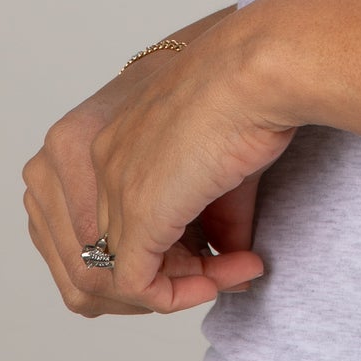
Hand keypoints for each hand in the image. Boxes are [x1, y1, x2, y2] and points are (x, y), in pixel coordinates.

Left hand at [86, 10, 295, 312]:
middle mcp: (99, 160)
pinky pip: (140, 285)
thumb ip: (215, 213)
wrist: (261, 66)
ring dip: (181, 288)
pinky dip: (184, 295)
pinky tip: (235, 270)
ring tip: (238, 270)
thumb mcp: (225, 159)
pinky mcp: (139, 212)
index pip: (113, 221)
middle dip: (168, 277)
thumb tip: (229, 256)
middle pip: (107, 253)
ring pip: (118, 277)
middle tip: (229, 270)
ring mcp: (115, 186)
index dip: (165, 251)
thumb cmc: (254, 89)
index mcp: (112, 137)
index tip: (220, 249)